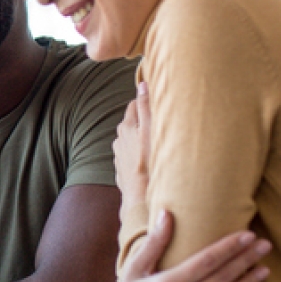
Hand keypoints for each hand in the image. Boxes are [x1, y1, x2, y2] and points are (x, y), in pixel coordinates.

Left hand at [113, 82, 150, 213]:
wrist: (141, 197)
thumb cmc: (149, 162)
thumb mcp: (150, 130)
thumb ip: (146, 107)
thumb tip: (142, 84)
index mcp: (126, 127)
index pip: (135, 105)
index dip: (146, 103)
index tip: (158, 103)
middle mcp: (119, 139)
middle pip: (133, 123)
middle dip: (144, 121)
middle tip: (161, 123)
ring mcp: (119, 156)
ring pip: (132, 140)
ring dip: (142, 139)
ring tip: (158, 144)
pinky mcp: (122, 170)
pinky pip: (132, 157)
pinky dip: (139, 155)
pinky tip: (150, 160)